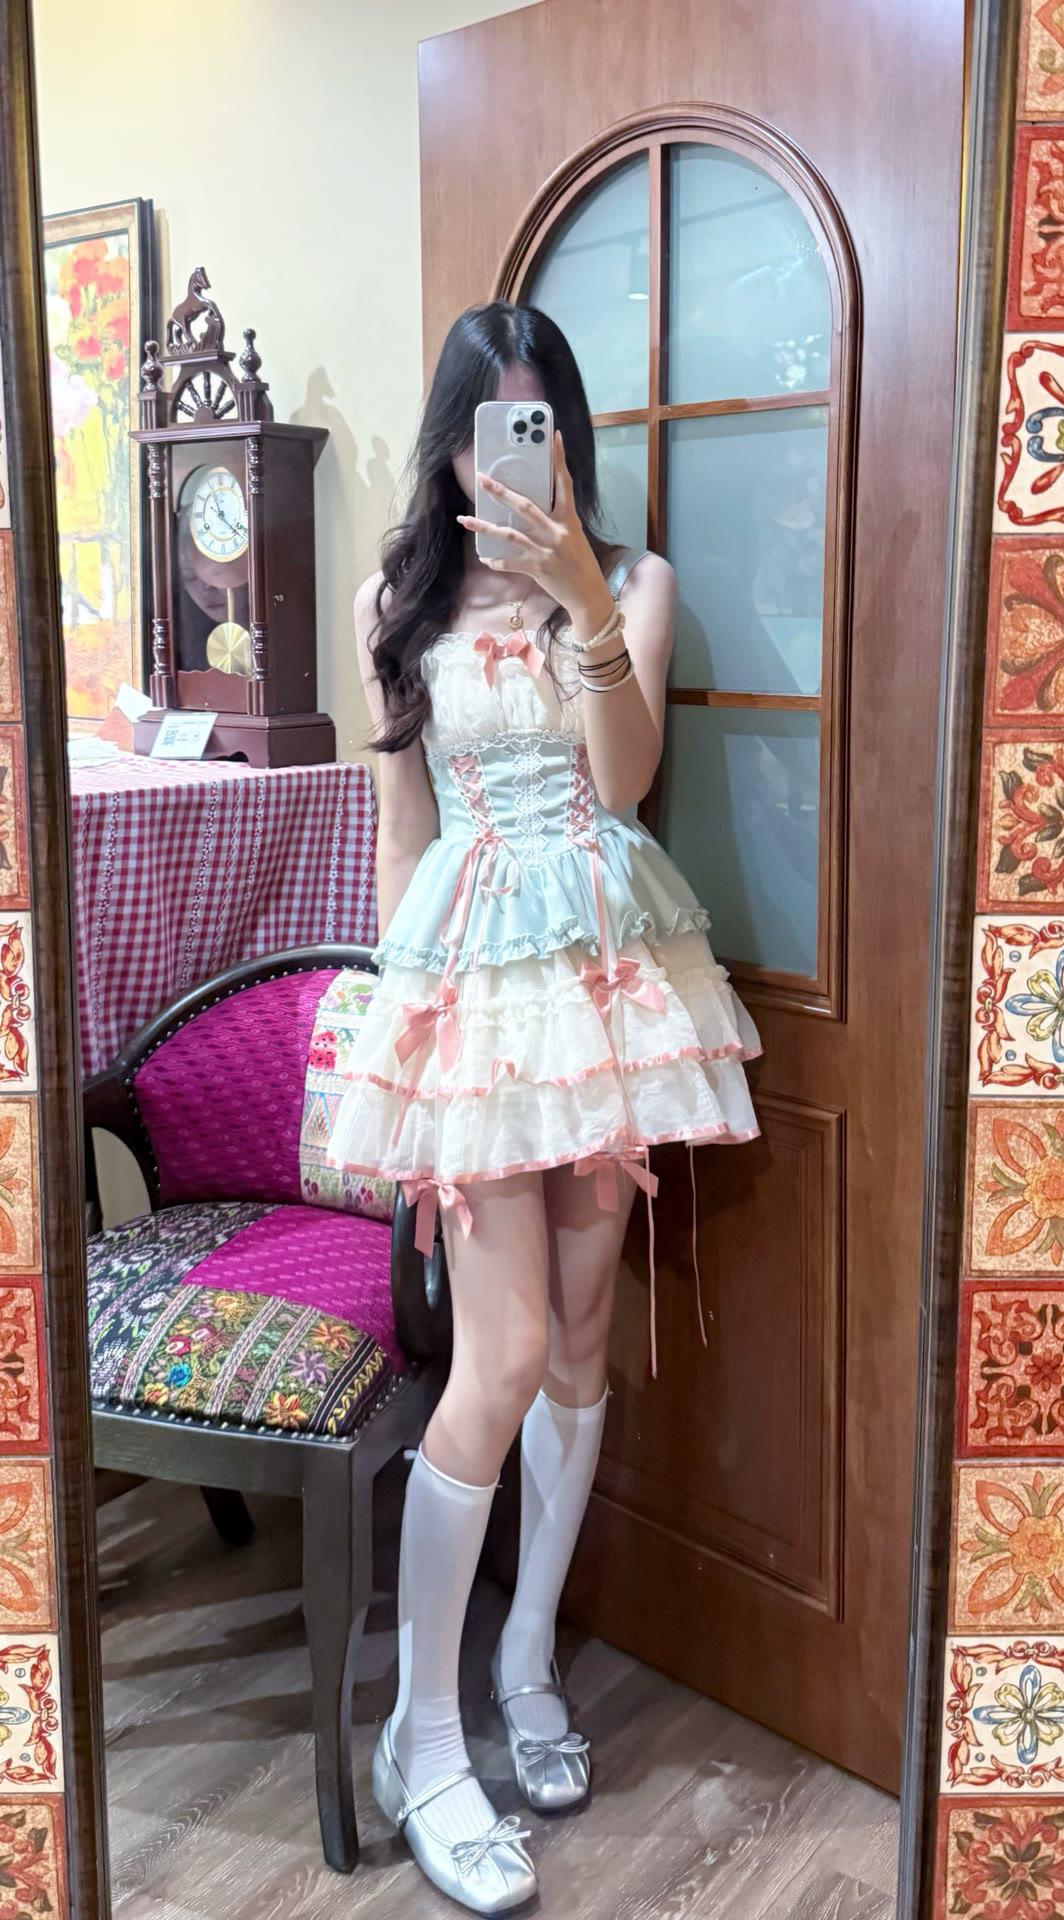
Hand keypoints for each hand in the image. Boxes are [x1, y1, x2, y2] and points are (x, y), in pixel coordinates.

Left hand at [456, 431, 611, 627]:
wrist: (588, 595)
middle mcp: (556, 532)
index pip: (564, 483)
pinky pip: (509, 562)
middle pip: (525, 506)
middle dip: (501, 492)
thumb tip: (533, 509)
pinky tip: (485, 557)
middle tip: (483, 479)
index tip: (554, 436)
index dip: (559, 459)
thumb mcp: (575, 536)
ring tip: (466, 520)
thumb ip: (557, 521)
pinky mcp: (537, 569)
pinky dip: (496, 560)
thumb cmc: (582, 564)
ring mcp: (545, 551)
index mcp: (569, 520)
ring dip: (485, 526)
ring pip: (509, 534)